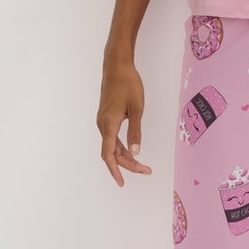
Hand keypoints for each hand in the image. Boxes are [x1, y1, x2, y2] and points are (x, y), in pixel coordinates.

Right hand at [97, 58, 153, 186]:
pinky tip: (131, 150)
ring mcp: (103, 120)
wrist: (116, 66)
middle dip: (127, 165)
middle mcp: (102, 125)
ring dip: (125, 156)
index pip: (109, 154)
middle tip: (146, 170)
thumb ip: (135, 132)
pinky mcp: (106, 116)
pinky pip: (112, 137)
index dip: (115, 170)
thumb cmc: (128, 84)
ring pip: (112, 145)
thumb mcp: (137, 108)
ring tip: (142, 164)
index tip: (122, 183)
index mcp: (108, 124)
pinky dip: (121, 146)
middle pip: (112, 153)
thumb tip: (134, 152)